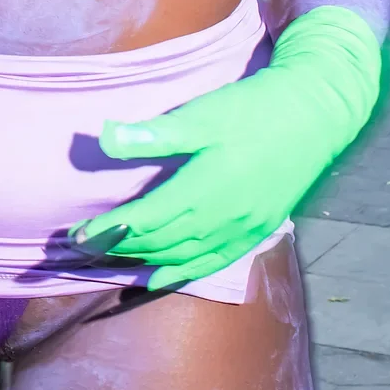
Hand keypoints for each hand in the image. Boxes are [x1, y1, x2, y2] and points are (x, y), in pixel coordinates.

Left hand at [73, 6, 382, 289]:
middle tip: (79, 248)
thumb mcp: (203, 115)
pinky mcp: (255, 232)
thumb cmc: (253, 110)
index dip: (107, 229)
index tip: (76, 233)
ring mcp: (241, 230)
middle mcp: (222, 219)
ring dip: (142, 261)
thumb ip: (155, 134)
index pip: (144, 220)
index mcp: (204, 190)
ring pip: (181, 257)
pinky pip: (210, 263)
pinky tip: (157, 279)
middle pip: (159, 242)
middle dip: (117, 246)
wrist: (312, 117)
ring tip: (108, 261)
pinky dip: (179, 273)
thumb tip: (105, 137)